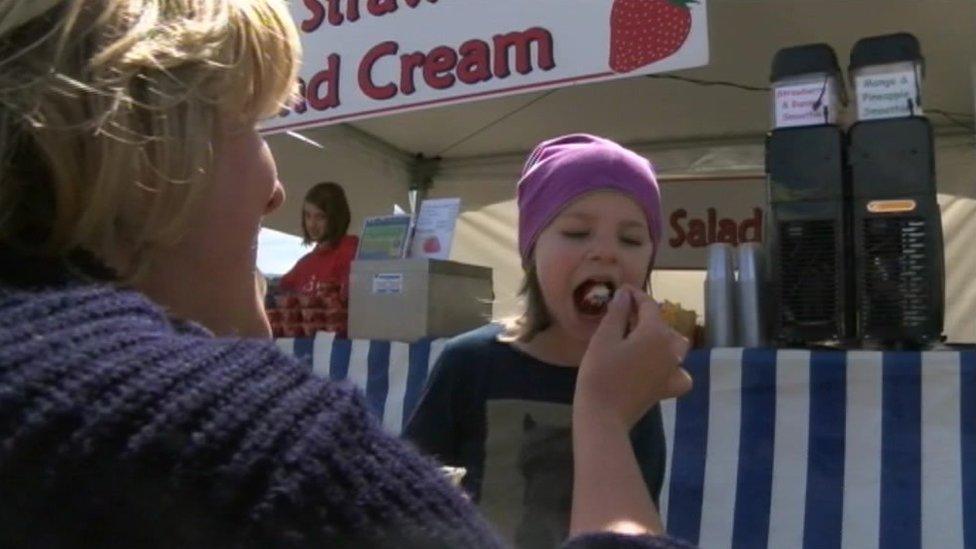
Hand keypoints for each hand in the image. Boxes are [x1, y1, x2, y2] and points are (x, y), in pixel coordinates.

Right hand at [575, 285, 692, 428]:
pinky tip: (660, 368)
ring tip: (642, 340)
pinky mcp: (669, 388)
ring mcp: (674, 369)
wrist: (603, 415)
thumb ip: (617, 313)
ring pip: (676, 346)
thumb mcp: (603, 338)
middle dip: (646, 316)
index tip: (622, 291)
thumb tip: (625, 294)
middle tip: (624, 316)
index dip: (635, 295)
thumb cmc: (599, 373)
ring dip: (662, 338)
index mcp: (655, 332)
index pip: (649, 305)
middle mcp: (671, 348)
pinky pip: (680, 372)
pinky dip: (674, 368)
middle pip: (663, 324)